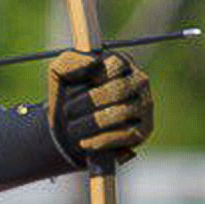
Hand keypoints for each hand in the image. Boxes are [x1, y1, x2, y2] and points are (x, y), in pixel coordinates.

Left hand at [46, 50, 153, 165]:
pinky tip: (84, 143)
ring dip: (90, 123)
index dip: (93, 76)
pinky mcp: (144, 130)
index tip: (74, 86)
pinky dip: (100, 140)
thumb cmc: (67, 96)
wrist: (67, 128)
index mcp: (122, 63)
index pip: (117, 63)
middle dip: (86, 103)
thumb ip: (69, 61)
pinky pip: (125, 135)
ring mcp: (144, 105)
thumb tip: (93, 61)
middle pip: (117, 90)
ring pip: (120, 113)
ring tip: (72, 128)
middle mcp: (139, 82)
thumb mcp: (59, 75)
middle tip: (68, 112)